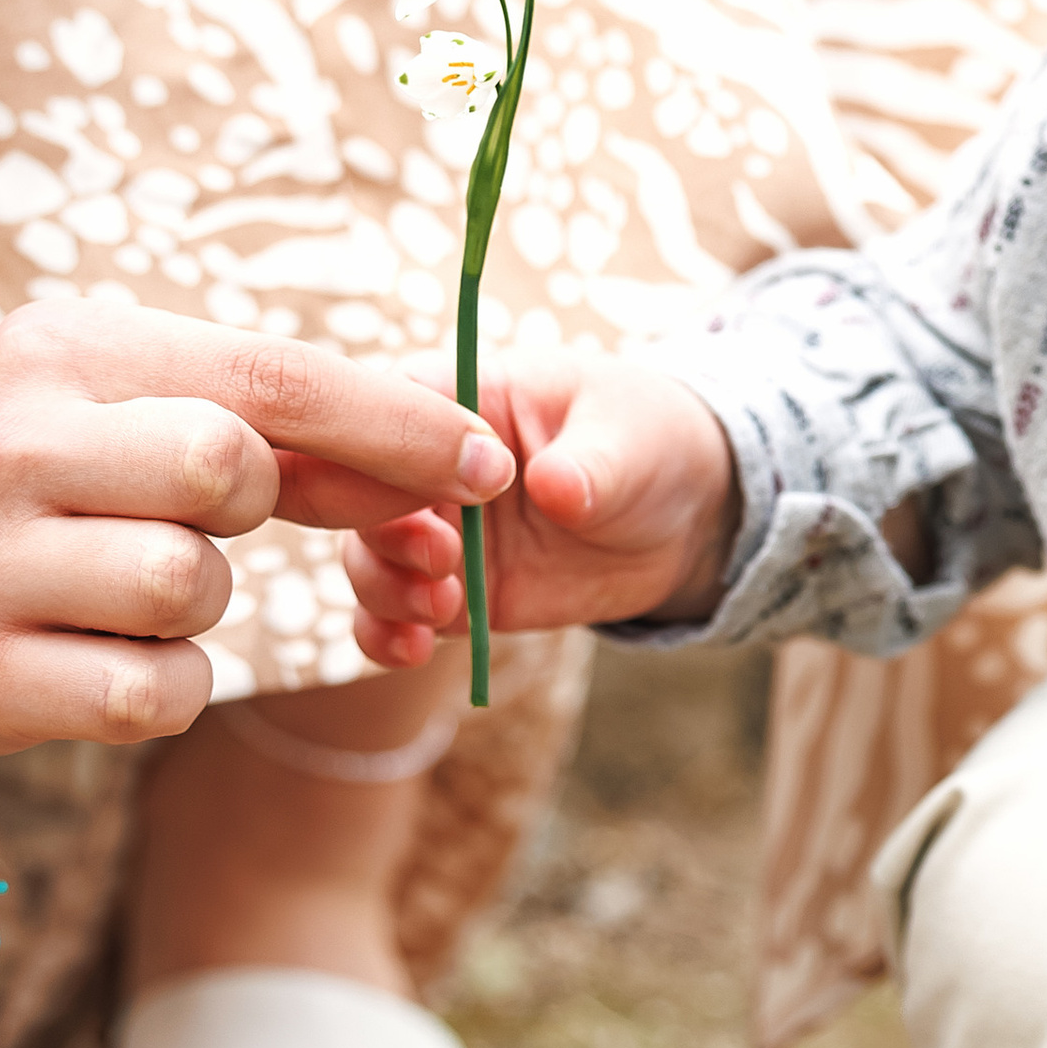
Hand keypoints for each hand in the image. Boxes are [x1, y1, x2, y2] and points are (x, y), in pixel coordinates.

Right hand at [0, 298, 514, 752]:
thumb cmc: (43, 462)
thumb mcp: (128, 396)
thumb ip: (273, 421)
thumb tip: (448, 457)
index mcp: (70, 352)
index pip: (270, 377)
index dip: (398, 424)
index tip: (490, 462)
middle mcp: (15, 447)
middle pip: (229, 473)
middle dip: (262, 506)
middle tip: (213, 516)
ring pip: (192, 591)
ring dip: (205, 604)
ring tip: (136, 582)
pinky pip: (155, 694)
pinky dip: (167, 684)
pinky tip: (111, 652)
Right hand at [342, 352, 736, 665]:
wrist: (685, 518)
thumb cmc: (648, 442)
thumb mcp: (628, 438)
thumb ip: (587, 463)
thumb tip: (552, 486)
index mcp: (462, 397)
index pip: (389, 404)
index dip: (381, 445)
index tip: (419, 487)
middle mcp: (427, 466)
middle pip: (362, 491)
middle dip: (385, 530)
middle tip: (441, 557)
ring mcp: (435, 531)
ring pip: (368, 558)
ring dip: (385, 587)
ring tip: (441, 606)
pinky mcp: (452, 590)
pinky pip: (396, 616)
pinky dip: (388, 634)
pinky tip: (415, 650)